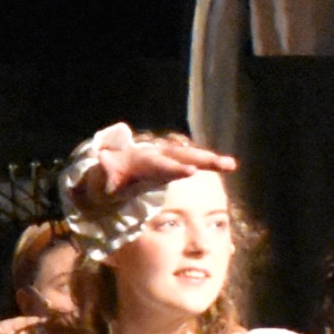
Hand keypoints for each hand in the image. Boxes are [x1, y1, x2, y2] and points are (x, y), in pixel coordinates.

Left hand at [73, 130, 235, 212]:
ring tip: (231, 165)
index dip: (175, 169)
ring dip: (210, 159)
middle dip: (202, 159)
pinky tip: (227, 165)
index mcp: (140, 160)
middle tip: (225, 164)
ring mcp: (165, 156)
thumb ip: (107, 177)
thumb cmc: (107, 177)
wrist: (108, 165)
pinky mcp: (172, 161)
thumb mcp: (101, 180)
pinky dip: (208, 161)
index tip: (192, 173)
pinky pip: (191, 160)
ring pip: (189, 155)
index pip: (160, 165)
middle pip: (181, 155)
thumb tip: (109, 179)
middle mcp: (156, 153)